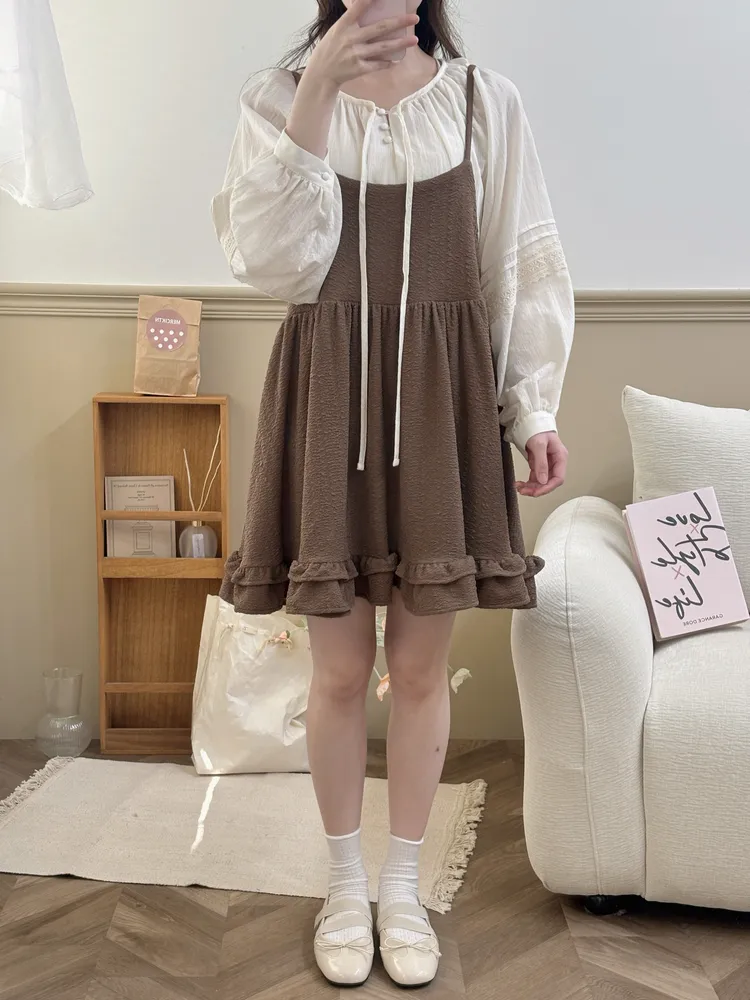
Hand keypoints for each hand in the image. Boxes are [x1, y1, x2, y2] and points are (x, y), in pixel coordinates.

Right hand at [305, 0, 419, 88]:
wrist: (321, 73)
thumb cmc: (331, 48)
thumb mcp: (337, 30)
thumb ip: (352, 21)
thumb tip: (370, 8)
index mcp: (344, 25)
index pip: (359, 7)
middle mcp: (350, 38)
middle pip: (380, 28)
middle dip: (399, 22)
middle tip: (414, 18)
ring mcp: (356, 54)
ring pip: (383, 48)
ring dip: (400, 44)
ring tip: (414, 40)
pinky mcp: (359, 69)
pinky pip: (378, 64)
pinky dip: (387, 62)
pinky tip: (396, 59)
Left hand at [516, 432, 567, 497]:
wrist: (530, 422)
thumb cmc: (537, 429)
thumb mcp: (539, 445)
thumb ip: (541, 462)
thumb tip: (543, 481)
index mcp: (560, 457)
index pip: (558, 478)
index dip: (548, 487)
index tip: (536, 492)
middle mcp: (555, 462)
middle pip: (549, 482)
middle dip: (537, 489)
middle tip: (523, 491)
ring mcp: (547, 464)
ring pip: (541, 482)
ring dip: (530, 487)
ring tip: (519, 488)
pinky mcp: (539, 464)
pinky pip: (535, 477)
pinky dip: (528, 483)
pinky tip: (520, 484)